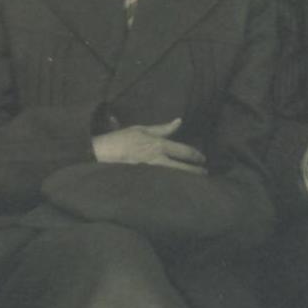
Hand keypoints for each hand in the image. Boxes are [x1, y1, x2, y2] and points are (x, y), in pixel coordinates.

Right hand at [92, 120, 207, 172]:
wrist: (102, 153)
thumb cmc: (121, 139)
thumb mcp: (142, 129)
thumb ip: (162, 128)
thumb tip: (179, 121)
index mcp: (158, 145)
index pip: (183, 151)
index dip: (195, 155)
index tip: (203, 159)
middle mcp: (156, 159)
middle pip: (182, 168)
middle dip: (195, 171)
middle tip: (205, 173)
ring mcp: (150, 170)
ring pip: (174, 176)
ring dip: (186, 179)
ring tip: (195, 182)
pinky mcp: (144, 177)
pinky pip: (162, 181)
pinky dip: (172, 183)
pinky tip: (177, 185)